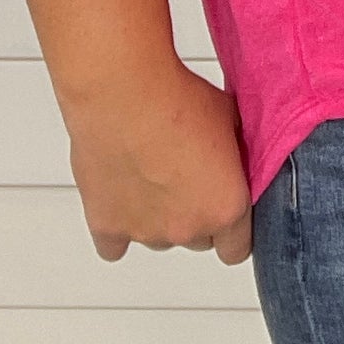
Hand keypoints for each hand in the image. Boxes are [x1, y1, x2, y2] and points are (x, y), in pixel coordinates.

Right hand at [66, 57, 253, 264]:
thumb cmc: (177, 102)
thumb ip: (237, 155)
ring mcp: (145, 232)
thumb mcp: (232, 121)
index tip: (225, 212)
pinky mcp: (106, 227)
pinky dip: (117, 228)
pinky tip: (122, 199)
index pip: (237, 249)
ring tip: (150, 176)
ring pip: (158, 239)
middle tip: (186, 180)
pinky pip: (113, 246)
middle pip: (198, 240)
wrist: (124, 95)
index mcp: (226, 208)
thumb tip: (234, 158)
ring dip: (158, 217)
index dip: (233, 230)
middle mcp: (187, 229)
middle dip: (196, 216)